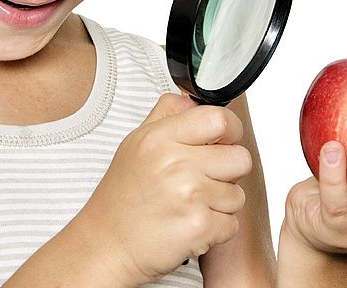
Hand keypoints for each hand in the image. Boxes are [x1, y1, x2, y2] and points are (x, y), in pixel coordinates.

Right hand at [79, 93, 252, 284]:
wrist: (106, 247)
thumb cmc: (122, 198)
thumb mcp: (135, 144)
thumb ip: (166, 115)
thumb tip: (192, 99)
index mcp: (160, 138)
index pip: (219, 119)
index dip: (229, 132)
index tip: (221, 143)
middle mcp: (175, 163)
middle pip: (240, 158)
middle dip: (228, 173)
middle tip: (202, 181)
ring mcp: (189, 196)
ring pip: (238, 194)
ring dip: (220, 204)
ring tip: (190, 206)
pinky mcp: (200, 227)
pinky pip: (232, 224)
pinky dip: (216, 230)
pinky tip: (190, 225)